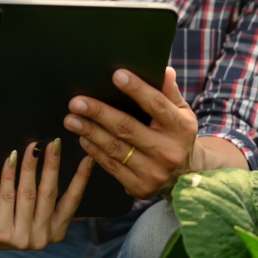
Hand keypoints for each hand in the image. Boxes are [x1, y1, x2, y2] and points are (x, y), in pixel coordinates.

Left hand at [0, 139, 92, 257]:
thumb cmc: (9, 219)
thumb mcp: (34, 216)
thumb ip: (51, 203)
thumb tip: (69, 170)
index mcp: (55, 232)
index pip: (72, 202)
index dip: (80, 179)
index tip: (88, 158)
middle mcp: (41, 238)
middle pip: (49, 194)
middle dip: (53, 165)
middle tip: (54, 143)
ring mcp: (21, 237)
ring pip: (28, 193)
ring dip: (31, 166)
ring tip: (33, 146)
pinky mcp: (1, 232)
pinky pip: (7, 196)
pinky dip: (9, 174)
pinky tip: (11, 158)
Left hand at [64, 67, 199, 198]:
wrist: (185, 177)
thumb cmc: (178, 136)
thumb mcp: (182, 113)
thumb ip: (170, 92)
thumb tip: (164, 70)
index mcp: (180, 128)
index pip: (156, 105)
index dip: (137, 89)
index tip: (117, 75)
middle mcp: (168, 151)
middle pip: (128, 128)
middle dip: (99, 113)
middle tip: (77, 102)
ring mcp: (153, 172)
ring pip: (115, 148)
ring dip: (90, 132)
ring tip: (71, 119)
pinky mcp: (139, 187)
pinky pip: (111, 166)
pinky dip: (94, 151)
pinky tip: (83, 138)